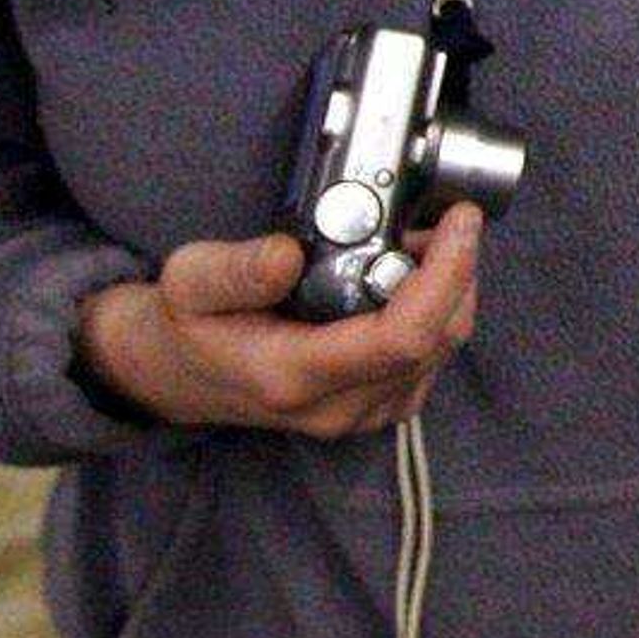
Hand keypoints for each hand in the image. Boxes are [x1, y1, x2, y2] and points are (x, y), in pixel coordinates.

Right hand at [72, 206, 484, 437]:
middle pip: (436, 341)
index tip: (460, 222)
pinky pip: (430, 361)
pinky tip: (414, 279)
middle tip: (439, 223)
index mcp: (294, 376)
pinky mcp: (373, 408)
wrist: (177, 375)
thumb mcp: (188, 282)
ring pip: (442, 352)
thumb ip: (236, 270)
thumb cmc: (185, 325)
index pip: (402, 338)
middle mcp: (336, 407)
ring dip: (451, 292)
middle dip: (456, 273)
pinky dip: (438, 314)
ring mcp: (358, 415)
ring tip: (423, 245)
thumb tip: (287, 254)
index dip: (447, 276)